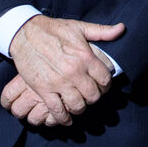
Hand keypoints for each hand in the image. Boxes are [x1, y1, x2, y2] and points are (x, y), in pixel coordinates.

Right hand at [7, 15, 123, 124]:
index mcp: (85, 57)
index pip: (105, 79)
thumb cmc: (54, 30)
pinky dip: (63, 118)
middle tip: (91, 95)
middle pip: (93, 95)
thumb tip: (122, 28)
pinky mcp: (42, 89)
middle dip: (94, 97)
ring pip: (77, 105)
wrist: (26, 33)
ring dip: (80, 108)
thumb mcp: (80, 27)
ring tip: (79, 104)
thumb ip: (102, 32)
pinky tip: (66, 119)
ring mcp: (58, 82)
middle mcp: (74, 71)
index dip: (106, 84)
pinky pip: (56, 109)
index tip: (103, 85)